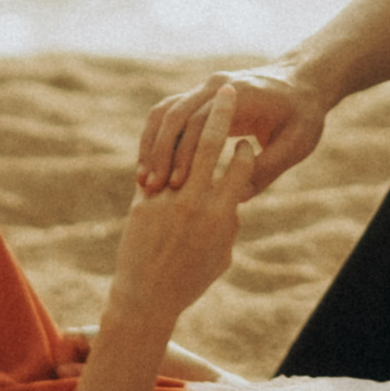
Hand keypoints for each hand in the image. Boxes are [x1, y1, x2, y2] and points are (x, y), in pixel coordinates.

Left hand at [107, 86, 260, 326]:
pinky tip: (166, 140)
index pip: (241, 167)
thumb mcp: (220, 255)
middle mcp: (196, 202)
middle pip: (211, 144)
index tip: (246, 140)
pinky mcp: (143, 203)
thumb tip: (233, 200)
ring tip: (196, 110)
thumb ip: (229, 223)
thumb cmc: (190, 282)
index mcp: (223, 215)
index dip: (245, 150)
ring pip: (180, 150)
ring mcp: (167, 200)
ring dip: (189, 125)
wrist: (146, 300)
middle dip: (222, 112)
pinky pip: (155, 167)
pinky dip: (161, 152)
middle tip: (229, 90)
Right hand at [136, 63, 322, 199]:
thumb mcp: (297, 144)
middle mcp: (216, 85)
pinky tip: (151, 169)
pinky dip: (154, 139)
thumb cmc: (303, 116)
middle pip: (174, 115)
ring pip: (164, 112)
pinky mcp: (198, 98)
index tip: (177, 184)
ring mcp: (204, 89)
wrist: (302, 82)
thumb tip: (238, 195)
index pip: (200, 122)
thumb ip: (269, 167)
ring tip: (144, 182)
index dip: (186, 154)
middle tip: (152, 188)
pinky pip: (167, 115)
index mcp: (241, 94)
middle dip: (160, 152)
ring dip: (151, 145)